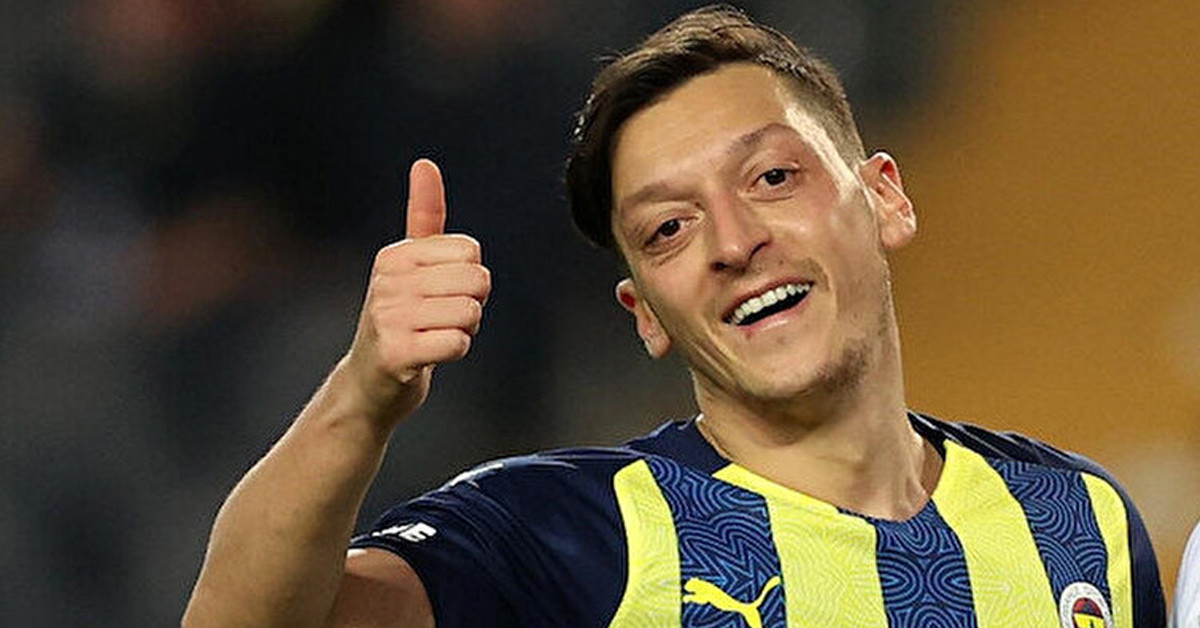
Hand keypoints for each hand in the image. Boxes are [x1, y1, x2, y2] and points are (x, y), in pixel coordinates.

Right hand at [342, 159, 490, 423]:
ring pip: (470, 312)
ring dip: (463, 331)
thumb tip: (425, 163)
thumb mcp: (410, 265)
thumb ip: (424, 216)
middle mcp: (388, 281)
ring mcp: (388, 316)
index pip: (471, 252)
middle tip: (440, 321)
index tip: (440, 295)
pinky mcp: (395, 352)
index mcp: (395, 255)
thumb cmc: (401, 320)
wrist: (370, 384)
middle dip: (471, 306)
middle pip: (477, 280)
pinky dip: (455, 352)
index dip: (469, 278)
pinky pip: (458, 342)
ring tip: (433, 337)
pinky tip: (430, 356)